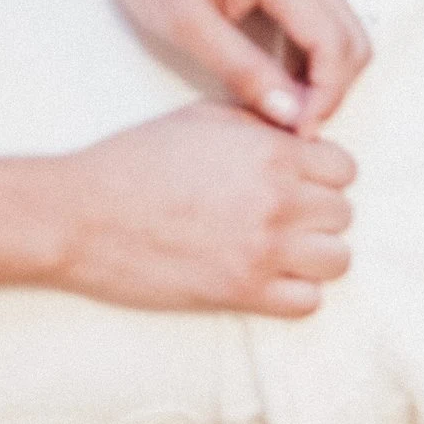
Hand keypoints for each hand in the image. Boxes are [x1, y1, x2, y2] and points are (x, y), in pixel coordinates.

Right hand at [48, 102, 355, 316]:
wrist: (79, 215)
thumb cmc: (134, 162)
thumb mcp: (201, 120)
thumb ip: (261, 127)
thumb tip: (301, 136)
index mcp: (270, 154)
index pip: (345, 169)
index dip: (322, 174)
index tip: (297, 182)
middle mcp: (277, 202)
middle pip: (343, 215)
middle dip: (316, 214)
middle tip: (279, 216)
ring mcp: (264, 251)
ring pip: (338, 260)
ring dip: (313, 256)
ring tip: (279, 250)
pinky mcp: (245, 293)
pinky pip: (309, 302)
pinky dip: (294, 293)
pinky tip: (267, 278)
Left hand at [75, 0, 370, 134]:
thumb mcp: (185, 24)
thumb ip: (243, 70)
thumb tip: (289, 113)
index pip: (335, 47)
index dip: (326, 97)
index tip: (300, 132)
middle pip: (354, 43)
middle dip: (333, 91)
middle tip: (296, 124)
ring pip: (346, 35)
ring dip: (326, 77)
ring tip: (287, 106)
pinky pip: (326, 24)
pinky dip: (315, 59)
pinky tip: (281, 79)